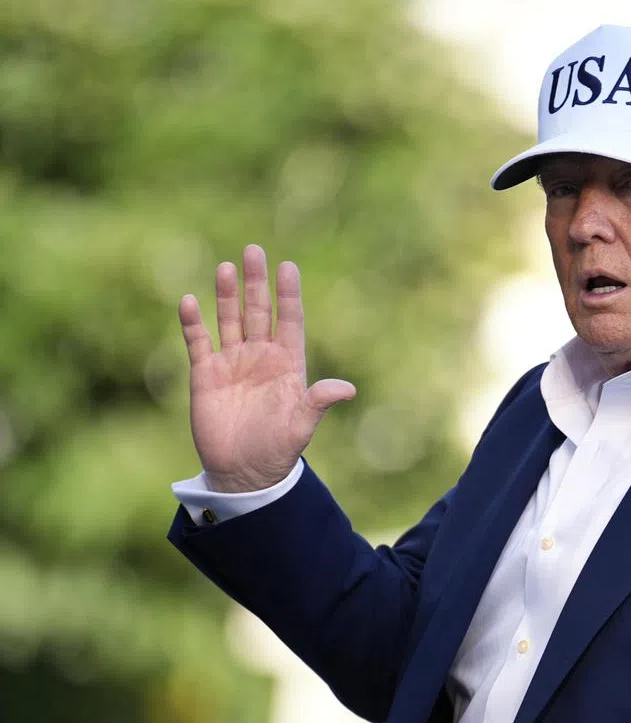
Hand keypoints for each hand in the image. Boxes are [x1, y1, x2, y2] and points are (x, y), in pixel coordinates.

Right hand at [178, 244, 355, 492]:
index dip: (289, 294)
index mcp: (288, 363)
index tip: (288, 266)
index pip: (290, 320)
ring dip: (227, 294)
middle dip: (256, 282)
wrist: (243, 472)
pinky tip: (190, 301)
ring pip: (229, 319)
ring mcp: (232, 362)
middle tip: (253, 250)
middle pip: (259, 311)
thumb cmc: (278, 449)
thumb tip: (347, 389)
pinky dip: (193, 323)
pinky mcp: (206, 375)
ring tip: (226, 267)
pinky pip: (199, 342)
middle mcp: (260, 356)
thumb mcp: (301, 426)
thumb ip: (318, 402)